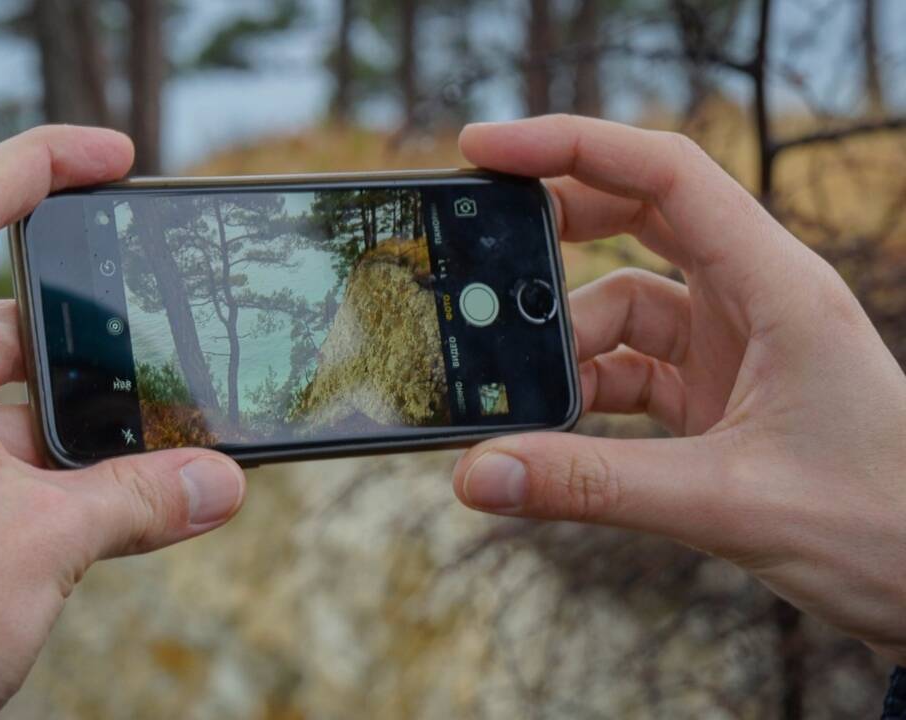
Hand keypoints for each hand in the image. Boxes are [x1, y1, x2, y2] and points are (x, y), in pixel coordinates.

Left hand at [0, 126, 246, 717]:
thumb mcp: (45, 540)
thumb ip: (143, 499)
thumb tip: (224, 483)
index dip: (45, 161)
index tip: (116, 158)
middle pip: (5, 306)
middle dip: (89, 327)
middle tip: (163, 335)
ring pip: (6, 384)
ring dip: (80, 407)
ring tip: (157, 428)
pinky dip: (54, 453)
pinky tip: (115, 483)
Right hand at [453, 115, 905, 661]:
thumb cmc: (883, 527)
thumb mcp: (727, 503)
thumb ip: (593, 486)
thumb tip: (479, 475)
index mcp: (776, 288)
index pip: (665, 176)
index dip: (572, 146)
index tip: (485, 149)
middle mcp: (753, 300)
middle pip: (637, 219)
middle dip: (555, 232)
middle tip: (481, 259)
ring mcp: (733, 346)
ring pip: (623, 308)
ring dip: (566, 347)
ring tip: (523, 397)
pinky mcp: (718, 393)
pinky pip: (630, 370)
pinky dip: (585, 392)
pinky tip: (557, 430)